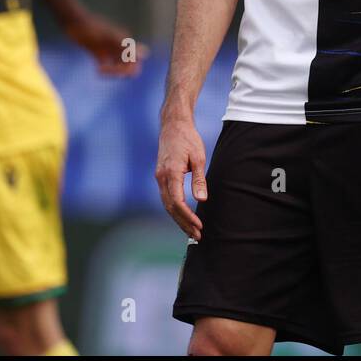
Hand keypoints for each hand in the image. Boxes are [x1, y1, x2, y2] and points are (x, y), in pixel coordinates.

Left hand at [64, 11, 147, 76]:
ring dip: (112, 72)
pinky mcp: (97, 52)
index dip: (129, 69)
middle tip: (106, 71)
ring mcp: (108, 49)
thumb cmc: (92, 28)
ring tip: (100, 70)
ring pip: (117, 66)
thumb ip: (127, 46)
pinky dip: (104, 70)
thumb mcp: (109, 38)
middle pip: (126, 65)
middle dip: (119, 71)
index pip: (134, 61)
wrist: (74, 22)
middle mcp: (118, 46)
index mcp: (124, 42)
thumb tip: (146, 53)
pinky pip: (106, 64)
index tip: (118, 72)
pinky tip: (97, 70)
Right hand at [154, 112, 206, 239]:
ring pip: (167, 204)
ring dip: (179, 219)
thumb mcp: (198, 157)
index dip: (188, 217)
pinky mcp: (161, 176)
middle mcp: (161, 177)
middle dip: (183, 223)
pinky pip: (166, 197)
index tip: (199, 226)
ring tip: (192, 230)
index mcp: (171, 173)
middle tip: (197, 235)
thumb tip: (201, 200)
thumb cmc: (188, 139)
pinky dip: (175, 210)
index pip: (177, 202)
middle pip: (170, 207)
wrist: (173, 125)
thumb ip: (199, 179)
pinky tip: (183, 216)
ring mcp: (159, 177)